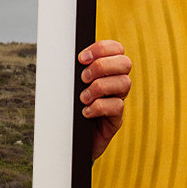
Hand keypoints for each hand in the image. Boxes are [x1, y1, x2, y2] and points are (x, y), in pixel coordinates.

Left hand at [78, 39, 131, 160]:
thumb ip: (73, 70)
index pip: (116, 49)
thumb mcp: (70, 86)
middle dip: (101, 66)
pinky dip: (98, 107)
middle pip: (125, 63)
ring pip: (124, 83)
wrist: (69, 139)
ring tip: (83, 98)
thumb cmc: (68, 108)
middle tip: (83, 78)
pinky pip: (117, 106)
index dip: (102, 48)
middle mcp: (116, 83)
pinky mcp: (116, 119)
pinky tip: (85, 112)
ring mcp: (118, 100)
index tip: (81, 58)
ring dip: (99, 87)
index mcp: (106, 70)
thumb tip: (61, 54)